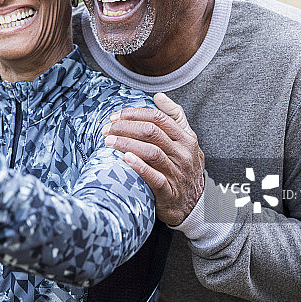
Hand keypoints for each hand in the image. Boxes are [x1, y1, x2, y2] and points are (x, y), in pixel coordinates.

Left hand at [102, 93, 204, 225]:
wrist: (193, 205)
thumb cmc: (185, 168)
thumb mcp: (187, 140)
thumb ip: (175, 117)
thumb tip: (159, 96)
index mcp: (185, 138)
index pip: (158, 118)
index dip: (134, 114)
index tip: (116, 116)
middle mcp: (182, 153)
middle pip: (151, 132)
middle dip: (125, 127)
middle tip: (107, 129)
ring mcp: (177, 172)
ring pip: (151, 152)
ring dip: (126, 144)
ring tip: (108, 142)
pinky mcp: (169, 191)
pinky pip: (154, 177)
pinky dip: (139, 167)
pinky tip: (125, 159)